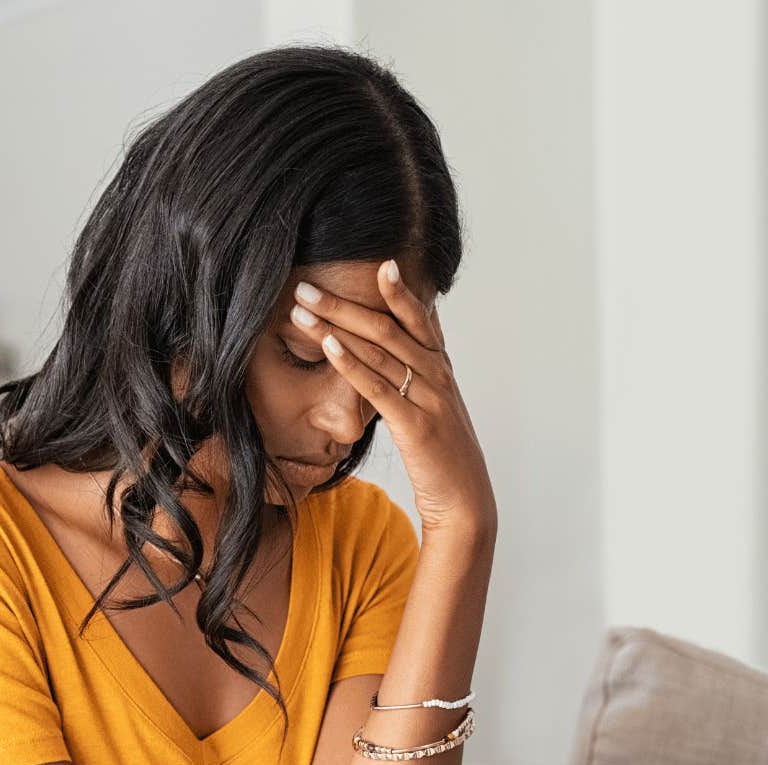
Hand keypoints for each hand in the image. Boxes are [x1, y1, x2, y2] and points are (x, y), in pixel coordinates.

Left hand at [291, 262, 495, 537]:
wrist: (465, 500)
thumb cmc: (443, 454)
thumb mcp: (434, 407)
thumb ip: (421, 376)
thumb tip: (407, 351)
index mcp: (441, 368)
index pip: (419, 319)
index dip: (399, 290)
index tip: (378, 261)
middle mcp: (437, 375)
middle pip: (388, 327)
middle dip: (343, 303)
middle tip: (305, 286)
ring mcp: (428, 397)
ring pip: (378, 351)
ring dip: (336, 326)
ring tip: (302, 309)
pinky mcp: (414, 424)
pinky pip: (378, 388)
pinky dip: (352, 364)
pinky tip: (329, 347)